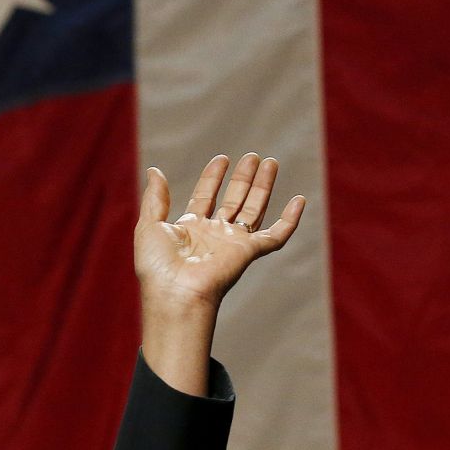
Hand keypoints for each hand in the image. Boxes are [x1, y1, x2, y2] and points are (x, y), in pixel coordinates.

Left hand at [135, 154, 304, 393]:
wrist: (175, 293)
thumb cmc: (157, 266)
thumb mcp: (149, 226)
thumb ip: (155, 199)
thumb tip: (154, 171)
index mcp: (190, 229)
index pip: (205, 197)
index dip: (212, 178)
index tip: (221, 159)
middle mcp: (214, 235)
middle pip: (233, 200)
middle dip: (243, 178)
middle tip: (252, 156)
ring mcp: (233, 243)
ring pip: (254, 210)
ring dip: (263, 187)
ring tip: (270, 162)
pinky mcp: (249, 252)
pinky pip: (276, 236)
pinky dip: (290, 220)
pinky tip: (299, 200)